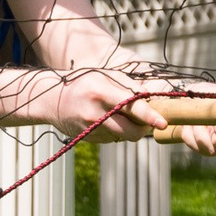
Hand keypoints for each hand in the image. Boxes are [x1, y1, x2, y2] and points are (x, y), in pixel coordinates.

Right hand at [53, 68, 215, 154]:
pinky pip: (112, 139)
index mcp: (101, 92)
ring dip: (130, 130)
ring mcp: (90, 128)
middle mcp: (94, 112)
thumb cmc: (86, 83)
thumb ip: (129, 85)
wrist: (52, 100)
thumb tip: (152, 97)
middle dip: (143, 128)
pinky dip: (116, 132)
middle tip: (147, 122)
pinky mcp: (88, 139)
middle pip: (130, 130)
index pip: (130, 106)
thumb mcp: (105, 76)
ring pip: (123, 136)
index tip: (163, 123)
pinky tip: (107, 120)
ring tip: (120, 115)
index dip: (149, 116)